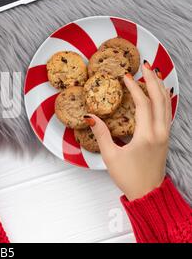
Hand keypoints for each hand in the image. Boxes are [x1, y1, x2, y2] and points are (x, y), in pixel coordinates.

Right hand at [85, 63, 172, 200]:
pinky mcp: (165, 138)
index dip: (134, 88)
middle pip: (160, 99)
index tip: (125, 77)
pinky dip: (165, 99)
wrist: (148, 192)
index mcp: (147, 136)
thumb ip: (101, 134)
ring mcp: (165, 135)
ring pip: (167, 104)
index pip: (143, 104)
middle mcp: (160, 132)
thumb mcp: (110, 156)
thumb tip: (90, 117)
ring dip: (160, 87)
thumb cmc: (129, 177)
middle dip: (152, 80)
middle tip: (144, 66)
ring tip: (153, 73)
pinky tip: (161, 93)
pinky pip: (168, 112)